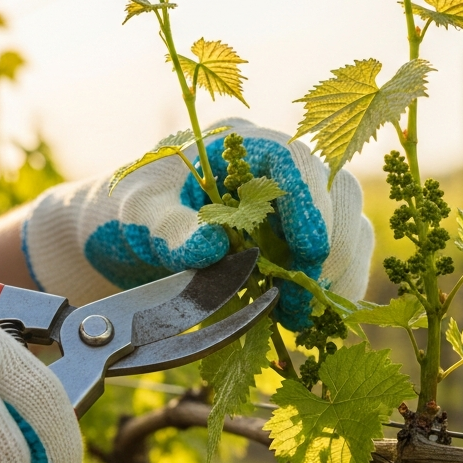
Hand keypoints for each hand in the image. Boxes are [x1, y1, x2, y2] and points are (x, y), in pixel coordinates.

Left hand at [21, 119, 373, 328]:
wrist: (115, 240)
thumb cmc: (123, 214)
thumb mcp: (137, 216)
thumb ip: (169, 228)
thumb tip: (210, 246)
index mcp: (239, 145)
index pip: (296, 162)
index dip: (312, 205)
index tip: (310, 253)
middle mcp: (276, 169)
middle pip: (336, 193)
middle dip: (331, 249)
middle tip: (304, 299)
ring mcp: (291, 204)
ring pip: (346, 226)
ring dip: (336, 274)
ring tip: (301, 316)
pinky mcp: (295, 240)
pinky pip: (335, 257)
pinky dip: (328, 287)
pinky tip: (302, 316)